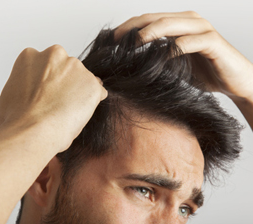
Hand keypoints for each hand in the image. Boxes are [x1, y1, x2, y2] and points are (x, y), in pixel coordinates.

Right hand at [0, 45, 106, 151]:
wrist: (34, 130)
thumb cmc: (17, 119)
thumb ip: (4, 96)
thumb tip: (1, 101)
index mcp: (31, 56)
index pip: (47, 66)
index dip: (47, 83)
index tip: (46, 95)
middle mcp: (56, 55)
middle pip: (66, 70)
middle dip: (64, 84)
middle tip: (58, 103)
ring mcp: (77, 68)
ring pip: (82, 80)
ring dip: (79, 93)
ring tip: (69, 111)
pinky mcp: (93, 84)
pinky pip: (97, 92)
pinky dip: (93, 101)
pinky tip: (82, 113)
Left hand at [115, 11, 252, 99]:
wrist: (234, 81)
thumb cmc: (204, 72)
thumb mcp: (176, 64)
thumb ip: (159, 57)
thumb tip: (134, 61)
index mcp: (179, 25)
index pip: (149, 20)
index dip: (129, 27)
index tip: (112, 40)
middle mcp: (190, 22)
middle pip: (156, 18)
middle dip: (134, 27)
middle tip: (116, 39)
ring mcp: (203, 30)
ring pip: (172, 24)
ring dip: (151, 32)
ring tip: (134, 42)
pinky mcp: (214, 42)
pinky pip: (192, 42)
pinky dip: (176, 48)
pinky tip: (163, 56)